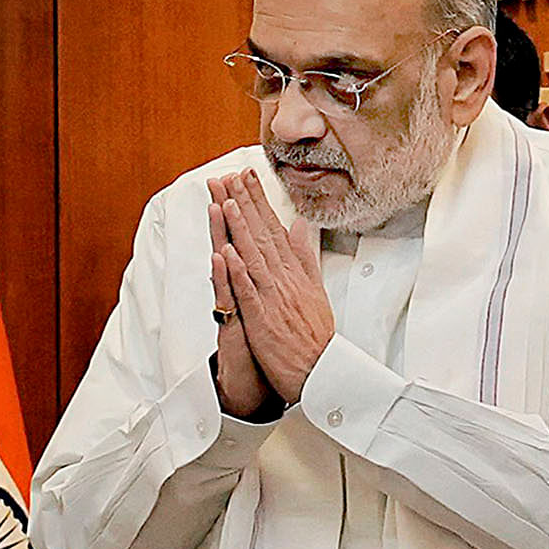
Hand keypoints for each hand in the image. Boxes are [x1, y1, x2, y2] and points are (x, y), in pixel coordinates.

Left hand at [208, 172, 335, 406]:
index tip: (246, 177)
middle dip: (245, 204)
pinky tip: (228, 252)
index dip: (258, 201)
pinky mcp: (262, 320)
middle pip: (261, 235)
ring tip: (226, 201)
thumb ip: (304, 256)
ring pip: (253, 257)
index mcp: (294, 272)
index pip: (273, 228)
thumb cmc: (315, 336)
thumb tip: (299, 226)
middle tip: (230, 176)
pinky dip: (238, 272)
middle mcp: (283, 280)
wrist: (322, 372)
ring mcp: (273, 298)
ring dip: (239, 229)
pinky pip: (248, 293)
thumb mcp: (314, 288)